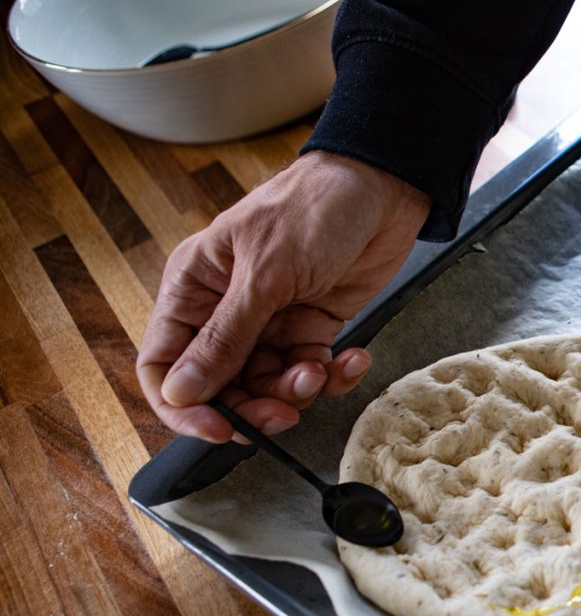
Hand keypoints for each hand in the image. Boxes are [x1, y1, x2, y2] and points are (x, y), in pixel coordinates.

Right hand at [137, 152, 429, 442]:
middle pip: (221, 386)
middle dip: (253, 406)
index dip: (183, 405)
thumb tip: (182, 392)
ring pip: (269, 385)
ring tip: (320, 370)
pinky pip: (313, 370)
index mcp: (194, 288)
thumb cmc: (314, 207)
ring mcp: (271, 321)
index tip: (219, 428)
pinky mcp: (312, 325)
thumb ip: (225, 337)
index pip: (164, 364)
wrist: (381, 187)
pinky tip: (351, 359)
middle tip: (285, 412)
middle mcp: (226, 310)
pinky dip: (332, 375)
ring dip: (298, 390)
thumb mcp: (265, 274)